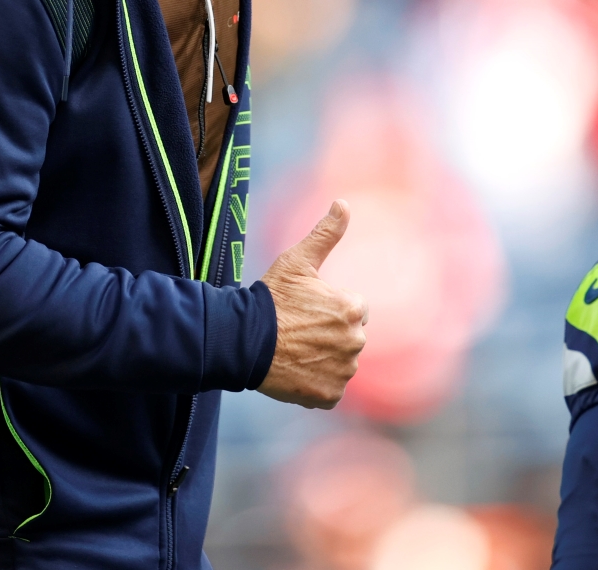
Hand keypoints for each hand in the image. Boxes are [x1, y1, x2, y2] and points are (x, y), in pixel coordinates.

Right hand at [256, 200, 366, 409]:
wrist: (242, 340)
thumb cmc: (270, 298)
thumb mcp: (297, 260)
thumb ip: (326, 233)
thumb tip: (343, 203)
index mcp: (352, 308)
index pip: (353, 309)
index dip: (329, 308)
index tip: (305, 311)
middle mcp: (355, 341)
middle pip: (348, 337)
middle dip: (329, 334)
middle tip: (298, 331)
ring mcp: (343, 371)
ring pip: (341, 363)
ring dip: (324, 358)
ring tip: (295, 350)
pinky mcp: (329, 395)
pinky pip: (330, 388)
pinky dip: (317, 382)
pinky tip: (296, 371)